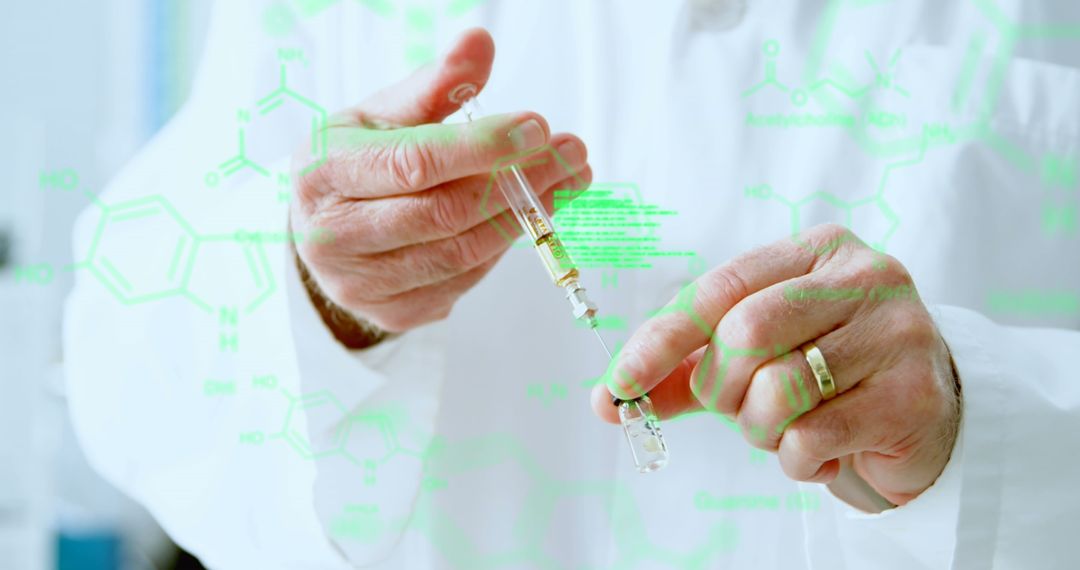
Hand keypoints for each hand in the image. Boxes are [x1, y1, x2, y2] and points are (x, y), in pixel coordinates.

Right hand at [290, 28, 590, 342]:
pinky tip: (527, 215)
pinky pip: (463, 281)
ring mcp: (361, 283)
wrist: (321, 232)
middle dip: (519, 181)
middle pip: (444, 212)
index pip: (415, 162)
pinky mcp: (392, 314)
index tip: (537, 128)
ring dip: (525, 216)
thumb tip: (479, 42)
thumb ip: (435, 84)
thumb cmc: (357, 164)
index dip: (482, 147)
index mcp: (325, 171)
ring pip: (461, 253)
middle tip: (570, 154)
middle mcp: (334, 235)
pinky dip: (501, 246)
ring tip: (565, 182)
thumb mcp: (381, 116)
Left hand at [591, 224, 960, 506]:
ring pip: (777, 389)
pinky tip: (822, 451)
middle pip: (745, 333)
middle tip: (737, 407)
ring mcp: (896, 333)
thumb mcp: (754, 361)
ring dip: (760, 428)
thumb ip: (684, 373)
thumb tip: (607, 399)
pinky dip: (797, 459)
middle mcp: (865, 277)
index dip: (661, 339)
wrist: (928, 421)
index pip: (718, 288)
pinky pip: (812, 437)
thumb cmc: (829, 378)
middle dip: (721, 387)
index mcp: (818, 251)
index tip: (619, 383)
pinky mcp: (912, 396)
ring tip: (785, 429)